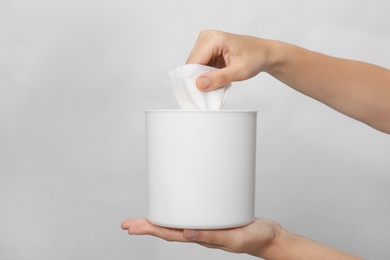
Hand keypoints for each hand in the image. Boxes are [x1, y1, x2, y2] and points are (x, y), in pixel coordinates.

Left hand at [121, 217, 280, 256]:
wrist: (268, 235)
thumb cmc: (254, 239)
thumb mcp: (234, 239)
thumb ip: (212, 237)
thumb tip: (185, 234)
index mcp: (201, 238)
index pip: (169, 234)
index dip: (150, 229)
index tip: (132, 227)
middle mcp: (199, 231)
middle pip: (168, 228)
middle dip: (147, 225)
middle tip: (127, 223)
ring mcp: (206, 223)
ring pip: (177, 220)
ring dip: (159, 217)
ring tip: (142, 217)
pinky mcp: (214, 213)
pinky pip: (192, 210)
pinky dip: (179, 207)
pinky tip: (175, 203)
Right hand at [186, 30, 279, 90]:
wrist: (264, 53)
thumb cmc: (255, 58)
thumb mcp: (239, 72)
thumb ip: (219, 78)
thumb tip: (199, 84)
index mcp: (214, 39)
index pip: (194, 62)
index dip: (195, 78)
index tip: (202, 91)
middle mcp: (207, 36)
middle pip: (192, 63)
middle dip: (200, 77)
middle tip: (215, 85)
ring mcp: (206, 41)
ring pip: (194, 65)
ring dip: (203, 76)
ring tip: (220, 78)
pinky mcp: (207, 48)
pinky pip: (199, 64)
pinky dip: (206, 73)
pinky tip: (218, 74)